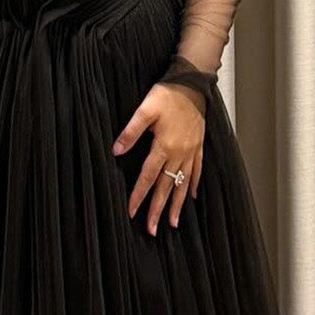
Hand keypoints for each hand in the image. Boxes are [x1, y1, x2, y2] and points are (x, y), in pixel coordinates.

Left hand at [112, 82, 204, 233]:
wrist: (193, 84)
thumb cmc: (168, 95)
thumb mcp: (145, 110)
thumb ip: (130, 132)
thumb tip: (116, 151)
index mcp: (163, 147)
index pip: (148, 177)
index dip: (139, 196)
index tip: (132, 213)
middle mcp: (178, 154)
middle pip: (166, 187)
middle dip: (158, 210)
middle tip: (152, 230)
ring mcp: (191, 152)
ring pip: (182, 184)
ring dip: (177, 205)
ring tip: (173, 224)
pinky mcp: (198, 147)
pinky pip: (197, 171)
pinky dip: (193, 186)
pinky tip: (191, 198)